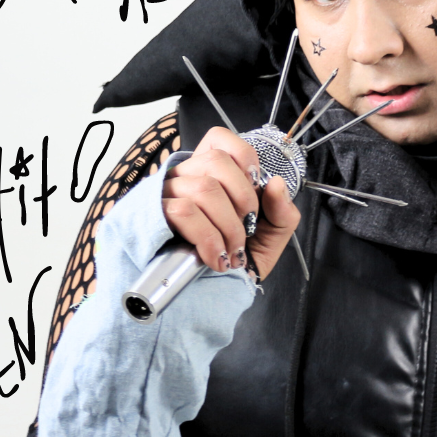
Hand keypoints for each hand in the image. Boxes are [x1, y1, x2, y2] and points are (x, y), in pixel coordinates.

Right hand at [162, 126, 300, 279]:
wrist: (204, 298)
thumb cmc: (234, 260)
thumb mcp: (269, 237)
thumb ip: (281, 211)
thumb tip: (275, 184)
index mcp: (210, 173)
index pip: (219, 138)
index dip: (243, 157)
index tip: (256, 185)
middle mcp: (185, 176)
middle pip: (216, 160)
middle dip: (243, 198)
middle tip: (247, 228)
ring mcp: (166, 194)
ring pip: (204, 188)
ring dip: (228, 226)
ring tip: (232, 251)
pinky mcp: (154, 216)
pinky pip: (184, 212)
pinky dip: (209, 239)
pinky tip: (216, 258)